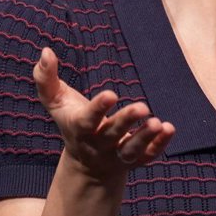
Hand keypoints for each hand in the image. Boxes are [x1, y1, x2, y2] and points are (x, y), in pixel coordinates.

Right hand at [33, 47, 174, 183]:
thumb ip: (45, 78)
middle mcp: (99, 144)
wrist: (86, 164)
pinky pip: (149, 156)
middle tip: (142, 107)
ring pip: (131, 150)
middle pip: (112, 135)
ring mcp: (117, 155)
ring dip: (144, 138)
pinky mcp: (136, 160)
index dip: (99, 108)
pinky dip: (160, 145)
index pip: (87, 121)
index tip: (112, 94)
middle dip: (126, 121)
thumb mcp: (55, 102)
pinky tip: (169, 129)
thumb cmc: (71, 122)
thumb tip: (46, 51)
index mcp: (80, 129)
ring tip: (158, 123)